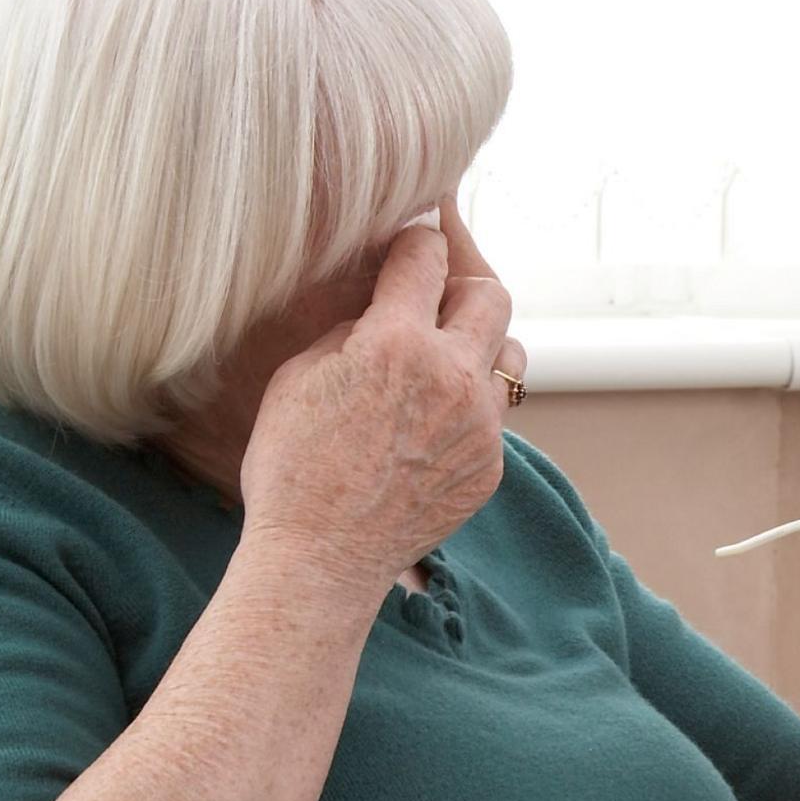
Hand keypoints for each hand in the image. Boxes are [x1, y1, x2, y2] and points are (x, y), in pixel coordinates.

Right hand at [240, 199, 523, 598]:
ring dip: (481, 345)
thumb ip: (353, 330)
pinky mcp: (492, 463)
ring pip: (509, 354)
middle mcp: (451, 375)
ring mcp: (480, 423)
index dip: (416, 241)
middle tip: (437, 294)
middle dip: (463, 282)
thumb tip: (384, 308)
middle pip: (491, 293)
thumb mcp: (300, 377)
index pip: (427, 257)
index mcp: (395, 343)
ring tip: (443, 358)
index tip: (411, 244)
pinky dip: (469, 406)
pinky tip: (431, 423)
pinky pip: (495, 414)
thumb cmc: (290, 467)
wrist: (318, 559)